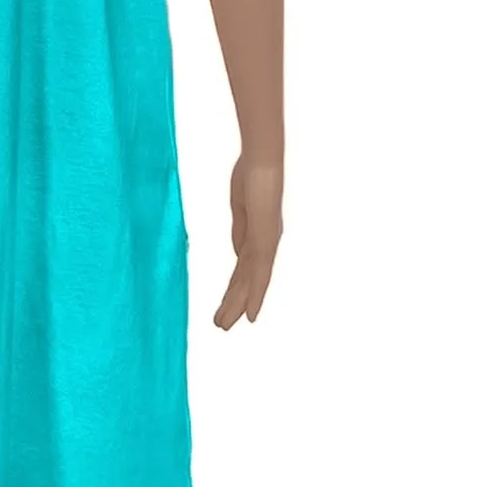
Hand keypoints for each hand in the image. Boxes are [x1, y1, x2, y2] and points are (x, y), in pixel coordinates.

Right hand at [213, 155, 282, 328]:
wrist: (263, 160)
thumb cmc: (252, 173)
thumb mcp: (241, 207)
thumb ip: (241, 232)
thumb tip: (239, 254)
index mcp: (257, 234)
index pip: (244, 268)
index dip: (238, 289)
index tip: (231, 307)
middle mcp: (265, 243)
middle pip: (246, 280)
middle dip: (233, 302)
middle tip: (220, 324)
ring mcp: (266, 243)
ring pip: (250, 283)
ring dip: (237, 305)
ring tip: (222, 325)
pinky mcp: (266, 240)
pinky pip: (259, 274)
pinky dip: (255, 297)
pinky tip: (250, 314)